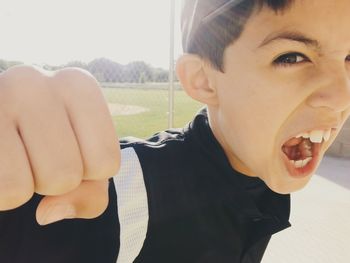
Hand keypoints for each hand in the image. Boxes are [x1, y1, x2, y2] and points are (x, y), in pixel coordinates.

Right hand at [0, 65, 119, 224]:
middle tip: (35, 155)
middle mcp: (36, 80)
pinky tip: (2, 160)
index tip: (70, 150)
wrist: (7, 129)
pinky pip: (7, 189)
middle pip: (68, 175)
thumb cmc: (53, 146)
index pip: (106, 163)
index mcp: (77, 85)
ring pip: (37, 183)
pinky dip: (3, 194)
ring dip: (27, 186)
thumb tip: (46, 214)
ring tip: (16, 156)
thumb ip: (90, 194)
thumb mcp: (85, 165)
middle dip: (54, 181)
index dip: (89, 173)